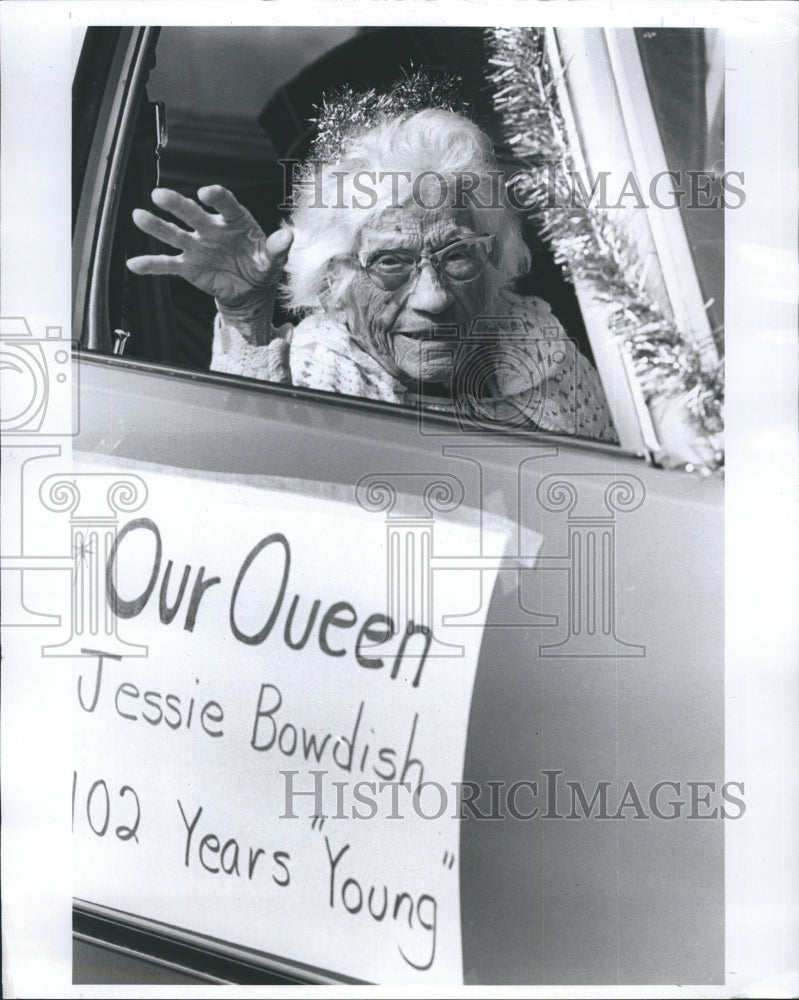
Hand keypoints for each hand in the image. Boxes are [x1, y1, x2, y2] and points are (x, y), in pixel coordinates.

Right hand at [127, 186, 292, 314]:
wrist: (250, 289)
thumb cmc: (261, 265)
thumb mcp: (273, 259)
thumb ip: (278, 247)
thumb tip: (288, 235)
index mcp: (234, 220)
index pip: (225, 204)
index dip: (217, 197)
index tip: (208, 193)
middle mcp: (211, 228)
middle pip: (192, 213)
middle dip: (177, 204)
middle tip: (160, 195)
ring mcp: (197, 246)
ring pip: (174, 233)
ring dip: (156, 225)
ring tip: (138, 216)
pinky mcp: (188, 266)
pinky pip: (167, 264)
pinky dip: (151, 264)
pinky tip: (133, 264)